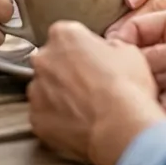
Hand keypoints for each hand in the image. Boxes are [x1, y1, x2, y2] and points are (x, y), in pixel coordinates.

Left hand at [29, 21, 165, 164]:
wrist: (120, 129)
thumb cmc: (126, 90)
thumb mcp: (129, 52)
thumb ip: (109, 46)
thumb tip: (107, 51)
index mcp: (65, 35)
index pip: (67, 36)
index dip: (82, 50)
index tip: (92, 61)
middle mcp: (44, 59)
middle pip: (51, 61)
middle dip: (66, 71)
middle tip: (89, 86)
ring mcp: (36, 90)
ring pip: (45, 89)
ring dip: (59, 96)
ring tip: (85, 108)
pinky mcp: (36, 117)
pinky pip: (43, 115)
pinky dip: (56, 119)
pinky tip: (77, 124)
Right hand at [112, 7, 165, 117]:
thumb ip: (162, 54)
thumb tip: (127, 59)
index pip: (140, 29)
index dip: (123, 41)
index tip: (108, 57)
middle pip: (144, 58)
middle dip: (134, 71)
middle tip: (123, 85)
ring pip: (154, 81)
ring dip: (149, 91)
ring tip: (143, 101)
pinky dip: (163, 106)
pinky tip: (161, 111)